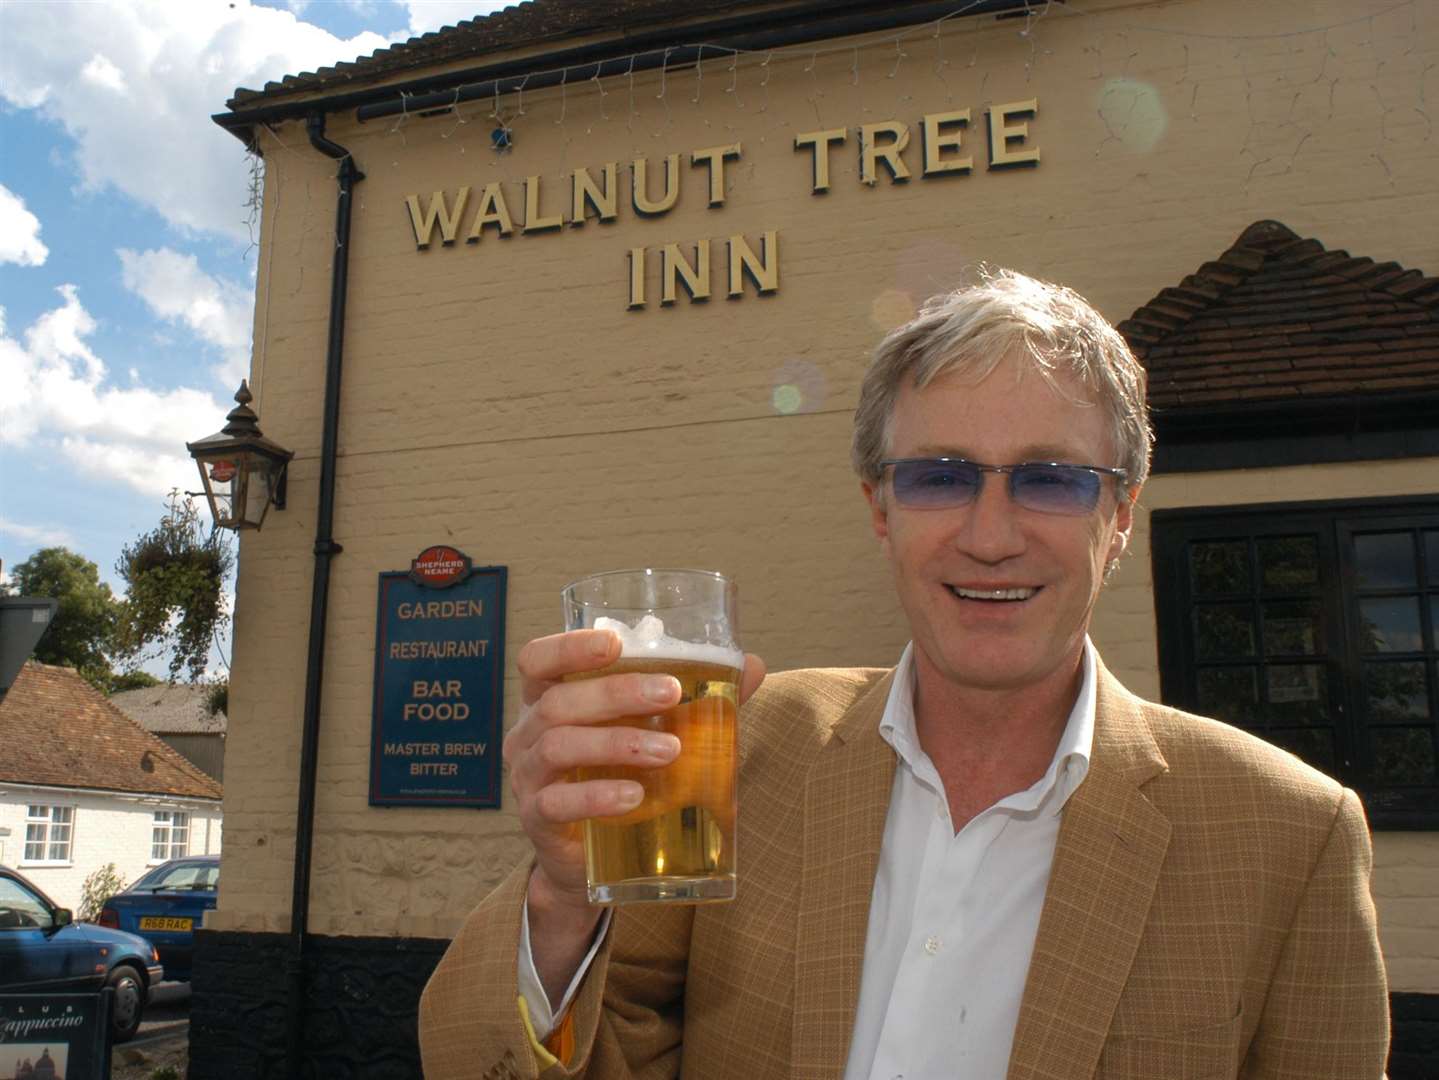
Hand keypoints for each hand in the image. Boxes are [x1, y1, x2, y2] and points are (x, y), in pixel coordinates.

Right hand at [506, 629, 765, 915]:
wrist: (591, 861)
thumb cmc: (618, 776)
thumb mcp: (650, 732)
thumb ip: (696, 699)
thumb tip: (751, 666)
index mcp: (549, 700)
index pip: (538, 661)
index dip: (569, 647)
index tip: (615, 643)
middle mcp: (528, 734)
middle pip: (558, 701)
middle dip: (616, 692)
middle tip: (671, 693)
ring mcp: (528, 778)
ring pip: (558, 746)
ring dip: (617, 743)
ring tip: (669, 751)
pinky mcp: (538, 820)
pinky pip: (557, 803)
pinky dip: (597, 797)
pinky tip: (634, 797)